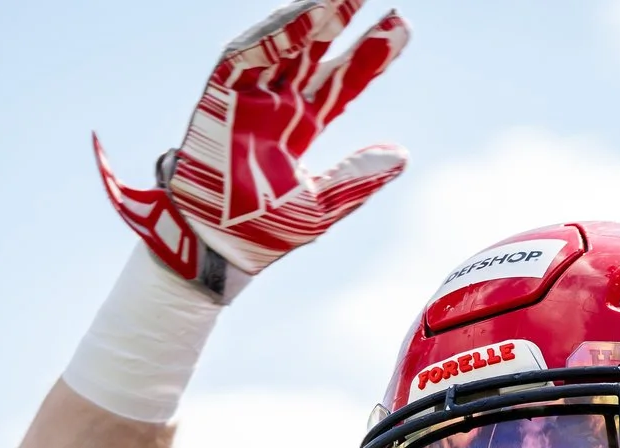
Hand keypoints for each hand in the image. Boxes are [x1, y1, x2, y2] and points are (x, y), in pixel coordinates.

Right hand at [94, 1, 411, 299]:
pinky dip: (268, 38)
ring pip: (281, 46)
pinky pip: (241, 59)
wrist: (218, 251)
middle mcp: (276, 105)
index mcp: (301, 126)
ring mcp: (247, 100)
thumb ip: (358, 178)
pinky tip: (298, 18)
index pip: (342, 81)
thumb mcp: (322, 207)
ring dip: (309, 19)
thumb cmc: (263, 233)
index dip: (370, 55)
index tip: (400, 28)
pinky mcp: (218, 101)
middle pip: (316, 53)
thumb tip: (401, 155)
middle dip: (344, 23)